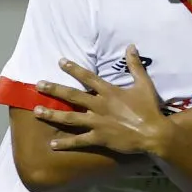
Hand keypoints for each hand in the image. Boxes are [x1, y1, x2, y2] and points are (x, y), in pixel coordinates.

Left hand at [33, 45, 169, 154]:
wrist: (154, 133)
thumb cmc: (149, 108)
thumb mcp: (144, 84)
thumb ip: (135, 65)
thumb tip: (130, 46)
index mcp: (109, 92)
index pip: (88, 77)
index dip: (73, 68)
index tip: (60, 62)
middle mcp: (99, 106)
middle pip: (72, 95)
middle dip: (54, 89)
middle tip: (38, 85)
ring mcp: (97, 122)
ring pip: (70, 117)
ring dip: (52, 114)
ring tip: (37, 112)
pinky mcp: (99, 138)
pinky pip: (79, 141)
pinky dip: (66, 143)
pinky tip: (53, 144)